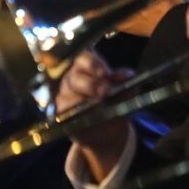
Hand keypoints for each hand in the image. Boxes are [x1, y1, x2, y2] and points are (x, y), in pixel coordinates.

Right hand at [55, 51, 131, 180]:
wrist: (111, 130)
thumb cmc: (115, 103)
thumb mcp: (125, 90)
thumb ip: (125, 81)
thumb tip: (128, 74)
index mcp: (86, 68)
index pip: (83, 58)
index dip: (93, 63)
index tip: (105, 72)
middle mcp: (72, 79)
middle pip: (75, 76)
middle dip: (90, 84)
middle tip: (105, 91)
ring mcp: (64, 95)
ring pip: (69, 94)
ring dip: (85, 99)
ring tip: (100, 105)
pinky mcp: (61, 112)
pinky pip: (65, 109)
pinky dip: (77, 111)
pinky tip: (89, 114)